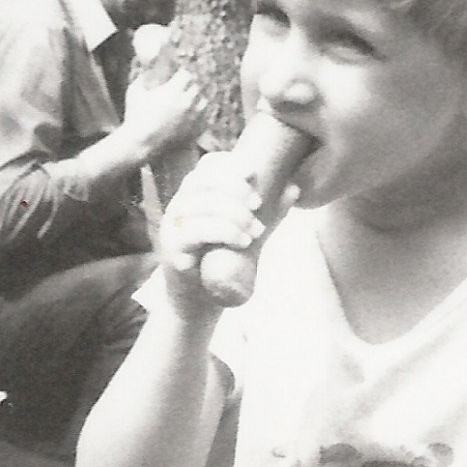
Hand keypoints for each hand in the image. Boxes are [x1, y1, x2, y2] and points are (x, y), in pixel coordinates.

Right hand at [123, 63, 209, 156]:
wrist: (140, 145)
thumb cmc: (135, 117)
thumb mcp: (134, 93)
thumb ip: (141, 79)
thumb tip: (145, 71)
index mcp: (173, 91)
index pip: (186, 74)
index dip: (182, 74)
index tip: (178, 76)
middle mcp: (186, 102)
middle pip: (196, 87)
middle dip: (190, 86)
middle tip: (184, 88)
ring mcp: (193, 118)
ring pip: (204, 102)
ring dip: (198, 100)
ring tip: (190, 101)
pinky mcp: (195, 131)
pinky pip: (205, 119)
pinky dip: (201, 116)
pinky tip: (194, 115)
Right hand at [153, 149, 287, 317]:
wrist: (200, 301)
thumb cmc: (223, 260)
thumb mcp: (249, 230)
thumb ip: (269, 211)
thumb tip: (294, 188)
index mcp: (195, 195)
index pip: (207, 166)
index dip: (230, 164)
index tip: (253, 174)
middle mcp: (179, 206)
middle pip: (203, 181)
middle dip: (235, 188)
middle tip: (258, 205)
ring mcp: (172, 227)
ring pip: (200, 205)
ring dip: (234, 214)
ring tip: (256, 230)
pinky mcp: (172, 249)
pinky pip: (195, 231)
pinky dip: (223, 231)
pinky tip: (242, 241)